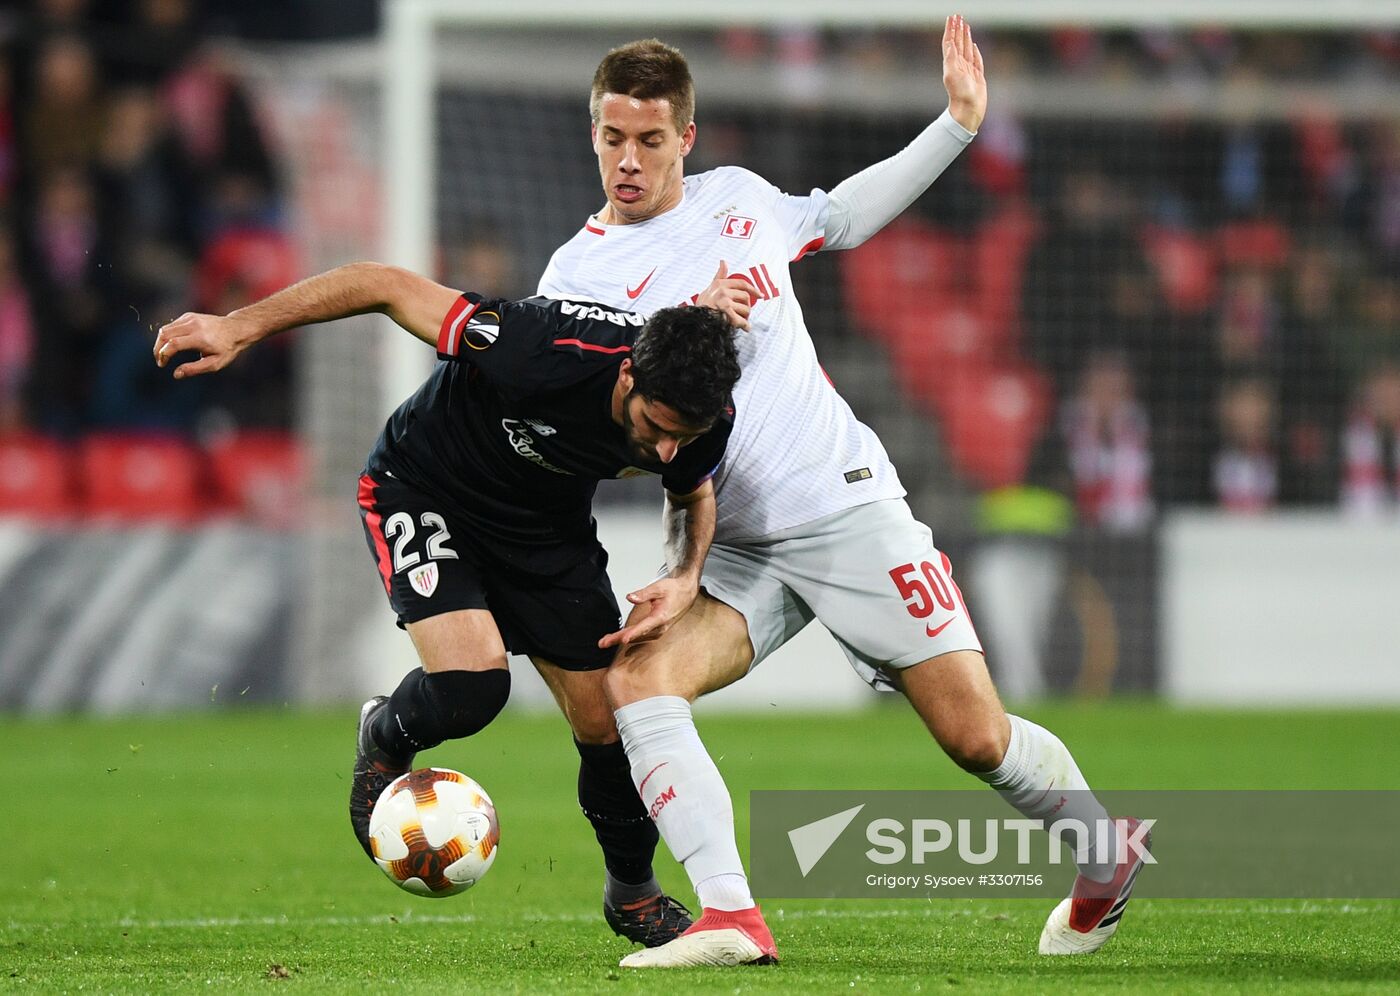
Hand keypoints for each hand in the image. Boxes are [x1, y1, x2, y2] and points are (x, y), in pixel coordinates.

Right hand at [153, 312, 258, 378]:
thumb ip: (195, 369)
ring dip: (160, 342)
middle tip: (160, 360)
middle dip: (158, 349)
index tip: (162, 364)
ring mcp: (190, 318)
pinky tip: (171, 345)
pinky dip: (167, 335)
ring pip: (165, 329)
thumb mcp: (215, 363)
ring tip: (164, 354)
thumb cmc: (227, 349)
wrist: (236, 329)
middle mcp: (194, 325)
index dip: (164, 355)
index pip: (173, 344)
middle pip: (164, 334)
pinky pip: (171, 325)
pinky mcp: (188, 316)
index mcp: (200, 338)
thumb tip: (176, 374)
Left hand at [597, 575, 699, 648]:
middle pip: (636, 634)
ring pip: (637, 637)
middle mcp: (660, 627)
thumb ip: (643, 594)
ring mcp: (658, 630)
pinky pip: (640, 635)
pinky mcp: (656, 630)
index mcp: (661, 616)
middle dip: (618, 639)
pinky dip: (628, 637)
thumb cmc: (674, 590)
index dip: (633, 633)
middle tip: (602, 643)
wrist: (686, 593)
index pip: (645, 626)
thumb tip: (629, 597)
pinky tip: (617, 638)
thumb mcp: (659, 587)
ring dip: (620, 639)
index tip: (622, 639)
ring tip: (605, 641)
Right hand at [695, 260, 753, 330]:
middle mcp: (722, 291)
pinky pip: (742, 320)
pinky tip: (745, 328)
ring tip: (741, 321)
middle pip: (746, 297)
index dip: (753, 289)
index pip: (742, 284)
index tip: (760, 295)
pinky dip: (745, 326)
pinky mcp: (726, 314)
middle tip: (745, 313)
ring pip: (746, 309)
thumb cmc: (702, 306)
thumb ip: (719, 276)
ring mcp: (725, 302)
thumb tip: (723, 262)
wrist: (695, 321)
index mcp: (720, 284)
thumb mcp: (709, 288)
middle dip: (747, 306)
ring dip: (746, 317)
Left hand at [942, 13, 985, 133]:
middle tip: (958, 17)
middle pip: (958, 43)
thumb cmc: (960, 95)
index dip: (951, 30)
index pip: (950, 42)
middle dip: (958, 29)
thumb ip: (950, 59)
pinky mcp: (977, 76)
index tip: (952, 18)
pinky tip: (973, 45)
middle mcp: (959, 65)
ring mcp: (968, 71)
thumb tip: (949, 43)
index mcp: (952, 64)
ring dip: (965, 37)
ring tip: (965, 26)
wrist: (968, 110)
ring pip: (966, 49)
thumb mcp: (952, 75)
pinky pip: (976, 60)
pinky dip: (974, 51)